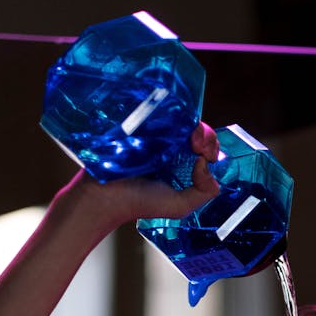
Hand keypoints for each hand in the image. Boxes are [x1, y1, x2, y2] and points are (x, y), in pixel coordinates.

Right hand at [64, 121, 220, 232]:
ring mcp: (156, 133)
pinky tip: (165, 123)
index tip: (201, 153)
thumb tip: (205, 162)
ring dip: (188, 122)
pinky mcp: (139, 123)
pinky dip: (166, 111)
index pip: (207, 148)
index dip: (210, 147)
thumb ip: (203, 191)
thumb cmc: (139, 202)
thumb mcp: (180, 206)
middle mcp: (173, 147)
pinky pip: (158, 109)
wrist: (105, 195)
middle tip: (194, 142)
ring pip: (182, 117)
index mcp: (184, 165)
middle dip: (203, 134)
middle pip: (198, 130)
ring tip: (184, 134)